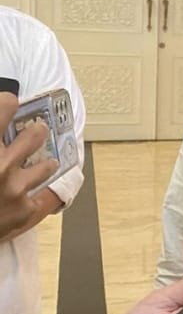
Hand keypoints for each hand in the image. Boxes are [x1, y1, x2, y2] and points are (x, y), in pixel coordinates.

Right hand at [0, 93, 57, 240]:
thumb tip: (3, 106)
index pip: (6, 104)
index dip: (7, 104)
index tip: (9, 104)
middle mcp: (2, 162)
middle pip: (36, 133)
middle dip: (36, 132)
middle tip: (36, 131)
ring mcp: (17, 187)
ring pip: (47, 165)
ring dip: (42, 165)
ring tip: (43, 164)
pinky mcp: (25, 210)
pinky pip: (38, 198)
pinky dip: (29, 198)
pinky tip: (21, 198)